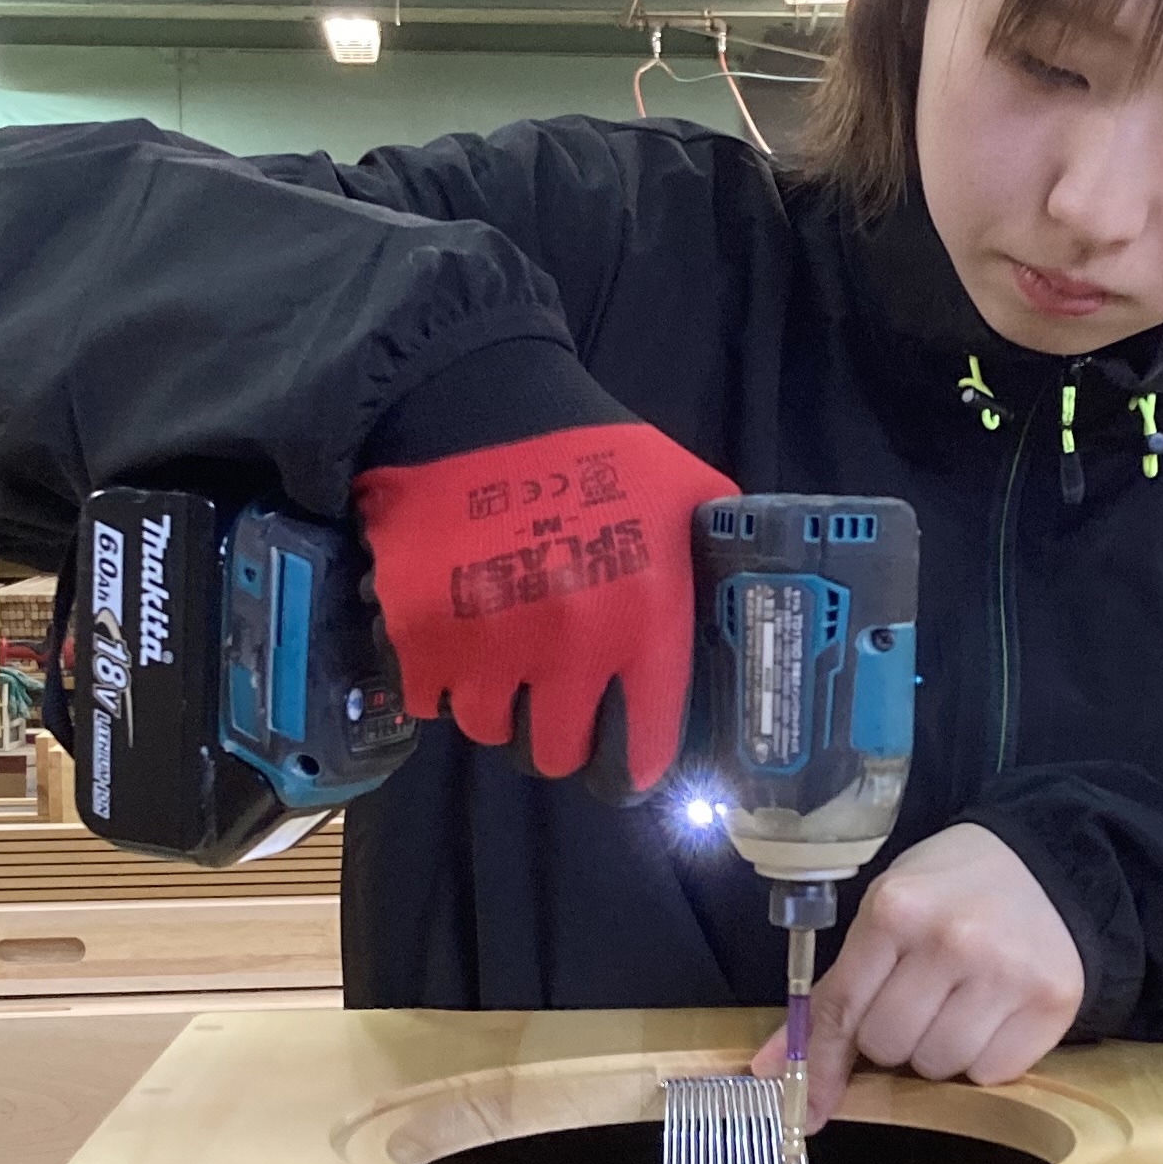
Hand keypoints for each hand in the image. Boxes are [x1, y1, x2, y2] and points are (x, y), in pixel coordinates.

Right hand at [352, 422, 737, 791]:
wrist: (475, 402)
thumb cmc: (588, 448)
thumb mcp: (685, 492)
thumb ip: (715, 561)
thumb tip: (741, 615)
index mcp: (644, 619)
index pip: (643, 747)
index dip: (633, 761)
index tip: (624, 758)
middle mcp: (570, 646)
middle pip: (559, 756)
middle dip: (560, 735)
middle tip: (556, 701)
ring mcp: (489, 645)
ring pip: (492, 732)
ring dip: (499, 706)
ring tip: (505, 660)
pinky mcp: (421, 635)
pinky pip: (432, 701)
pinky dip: (441, 681)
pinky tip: (458, 640)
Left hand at [751, 824, 1083, 1128]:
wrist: (1043, 865)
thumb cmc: (948, 893)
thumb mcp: (884, 917)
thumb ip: (833, 994)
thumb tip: (773, 1072)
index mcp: (897, 911)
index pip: (843, 1010)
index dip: (823, 1064)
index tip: (810, 1108)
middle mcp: (953, 940)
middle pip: (889, 1046)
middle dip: (892, 1039)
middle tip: (915, 1001)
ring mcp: (1008, 972)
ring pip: (940, 1067)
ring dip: (938, 1051)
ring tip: (956, 1004)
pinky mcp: (1053, 1001)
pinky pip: (993, 1073)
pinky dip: (985, 1058)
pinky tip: (993, 1014)